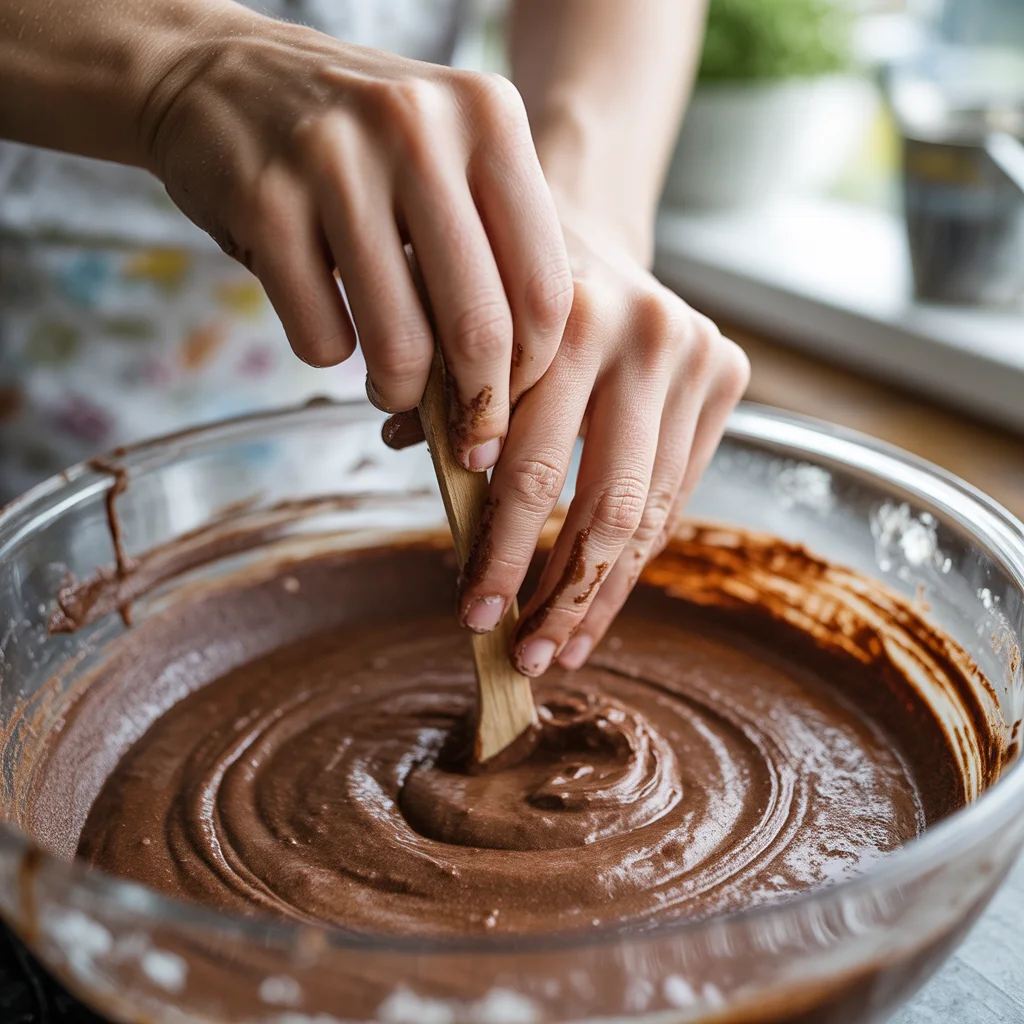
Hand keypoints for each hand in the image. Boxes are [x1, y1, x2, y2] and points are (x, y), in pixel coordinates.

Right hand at [140, 3, 571, 470]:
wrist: (223, 77)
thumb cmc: (359, 144)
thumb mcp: (447, 157)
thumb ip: (493, 247)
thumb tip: (515, 384)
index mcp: (488, 117)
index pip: (544, 286)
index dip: (533, 369)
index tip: (511, 400)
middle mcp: (418, 128)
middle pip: (480, 328)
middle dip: (475, 406)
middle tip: (465, 434)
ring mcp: (335, 162)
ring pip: (399, 344)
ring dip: (399, 392)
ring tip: (393, 384)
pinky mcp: (264, 201)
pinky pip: (322, 338)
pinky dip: (330, 354)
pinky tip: (327, 320)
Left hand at [387, 209, 749, 675]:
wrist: (583, 224)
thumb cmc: (499, 290)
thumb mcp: (454, 328)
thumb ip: (436, 393)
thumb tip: (398, 449)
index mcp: (567, 316)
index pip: (527, 465)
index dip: (498, 547)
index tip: (472, 610)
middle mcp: (646, 333)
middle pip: (600, 502)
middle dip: (554, 591)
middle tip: (519, 654)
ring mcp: (696, 354)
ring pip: (648, 512)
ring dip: (599, 594)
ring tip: (559, 651)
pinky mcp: (727, 374)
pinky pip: (676, 494)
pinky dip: (633, 559)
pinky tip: (596, 606)